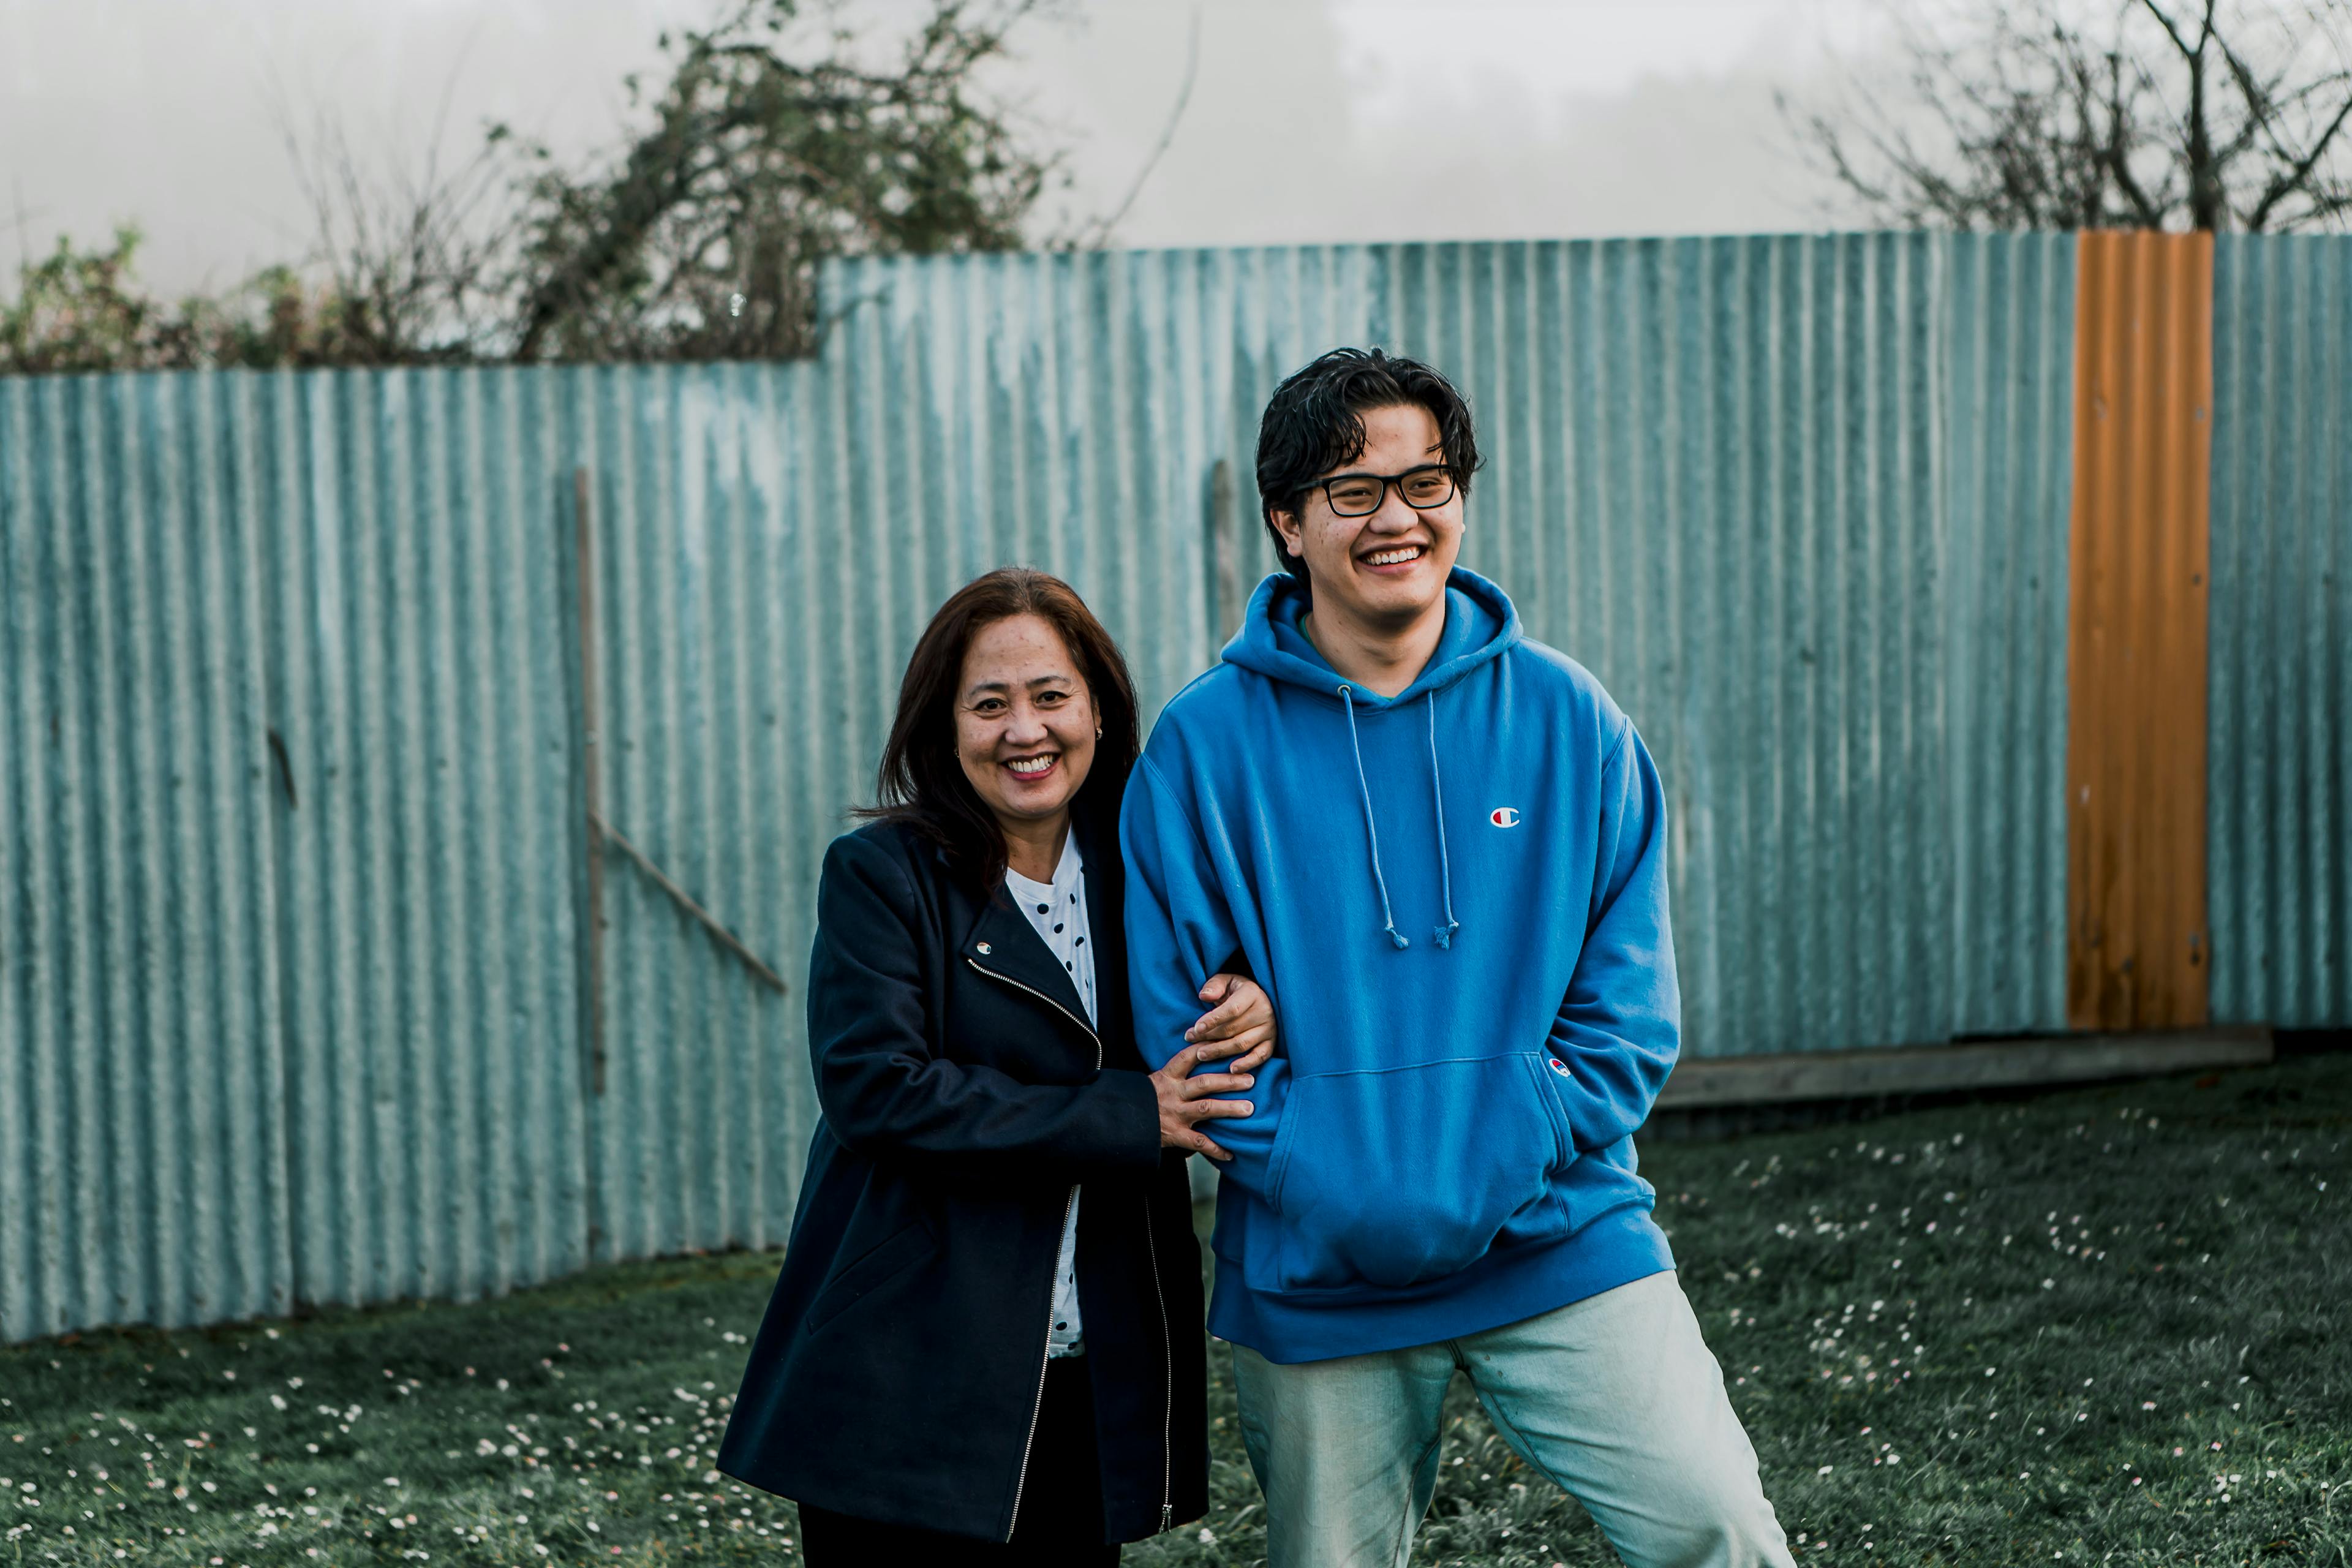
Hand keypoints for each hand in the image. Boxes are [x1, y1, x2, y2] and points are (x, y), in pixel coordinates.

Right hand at [1151, 1041, 1254, 1159]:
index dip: (1207, 1049)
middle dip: (1229, 1081)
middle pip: (1205, 1083)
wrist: (1120, 1123)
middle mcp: (1173, 1093)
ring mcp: (1175, 1114)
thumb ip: (1174, 1074)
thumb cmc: (1141, 1101)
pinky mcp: (1175, 1135)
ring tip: (1249, 1109)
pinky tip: (1231, 1154)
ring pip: (1206, 1109)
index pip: (1188, 1057)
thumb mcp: (1153, 1082)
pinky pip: (1199, 1143)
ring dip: (1229, 1108)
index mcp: (1167, 1076)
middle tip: (1251, 1080)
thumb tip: (1199, 1057)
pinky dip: (1216, 1149)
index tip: (1227, 1043)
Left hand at [1184, 973, 1275, 1075]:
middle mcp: (1264, 1011)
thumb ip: (1214, 986)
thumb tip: (1204, 996)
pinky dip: (1247, 1064)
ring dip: (1219, 1051)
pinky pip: (1261, 1056)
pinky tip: (1231, 1069)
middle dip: (1209, 1036)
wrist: (1257, 999)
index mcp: (1252, 993)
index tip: (1196, 1028)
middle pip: (1233, 1029)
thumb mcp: (1225, 981)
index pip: (1232, 1009)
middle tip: (1189, 1039)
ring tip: (1201, 1054)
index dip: (1213, 1020)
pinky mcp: (1271, 1042)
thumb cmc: (1235, 990)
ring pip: (1242, 1044)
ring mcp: (1269, 1028)